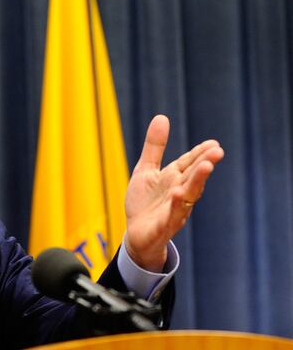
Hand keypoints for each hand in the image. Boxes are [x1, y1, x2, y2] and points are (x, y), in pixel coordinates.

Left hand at [124, 115, 223, 271]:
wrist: (136, 236)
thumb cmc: (145, 203)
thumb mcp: (146, 170)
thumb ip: (155, 147)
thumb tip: (162, 117)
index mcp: (174, 179)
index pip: (189, 164)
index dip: (200, 153)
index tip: (213, 143)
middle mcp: (178, 193)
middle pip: (193, 177)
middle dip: (204, 164)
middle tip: (217, 151)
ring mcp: (172, 210)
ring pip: (188, 196)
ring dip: (197, 182)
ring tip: (205, 168)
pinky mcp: (162, 226)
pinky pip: (170, 216)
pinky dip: (175, 206)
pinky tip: (178, 194)